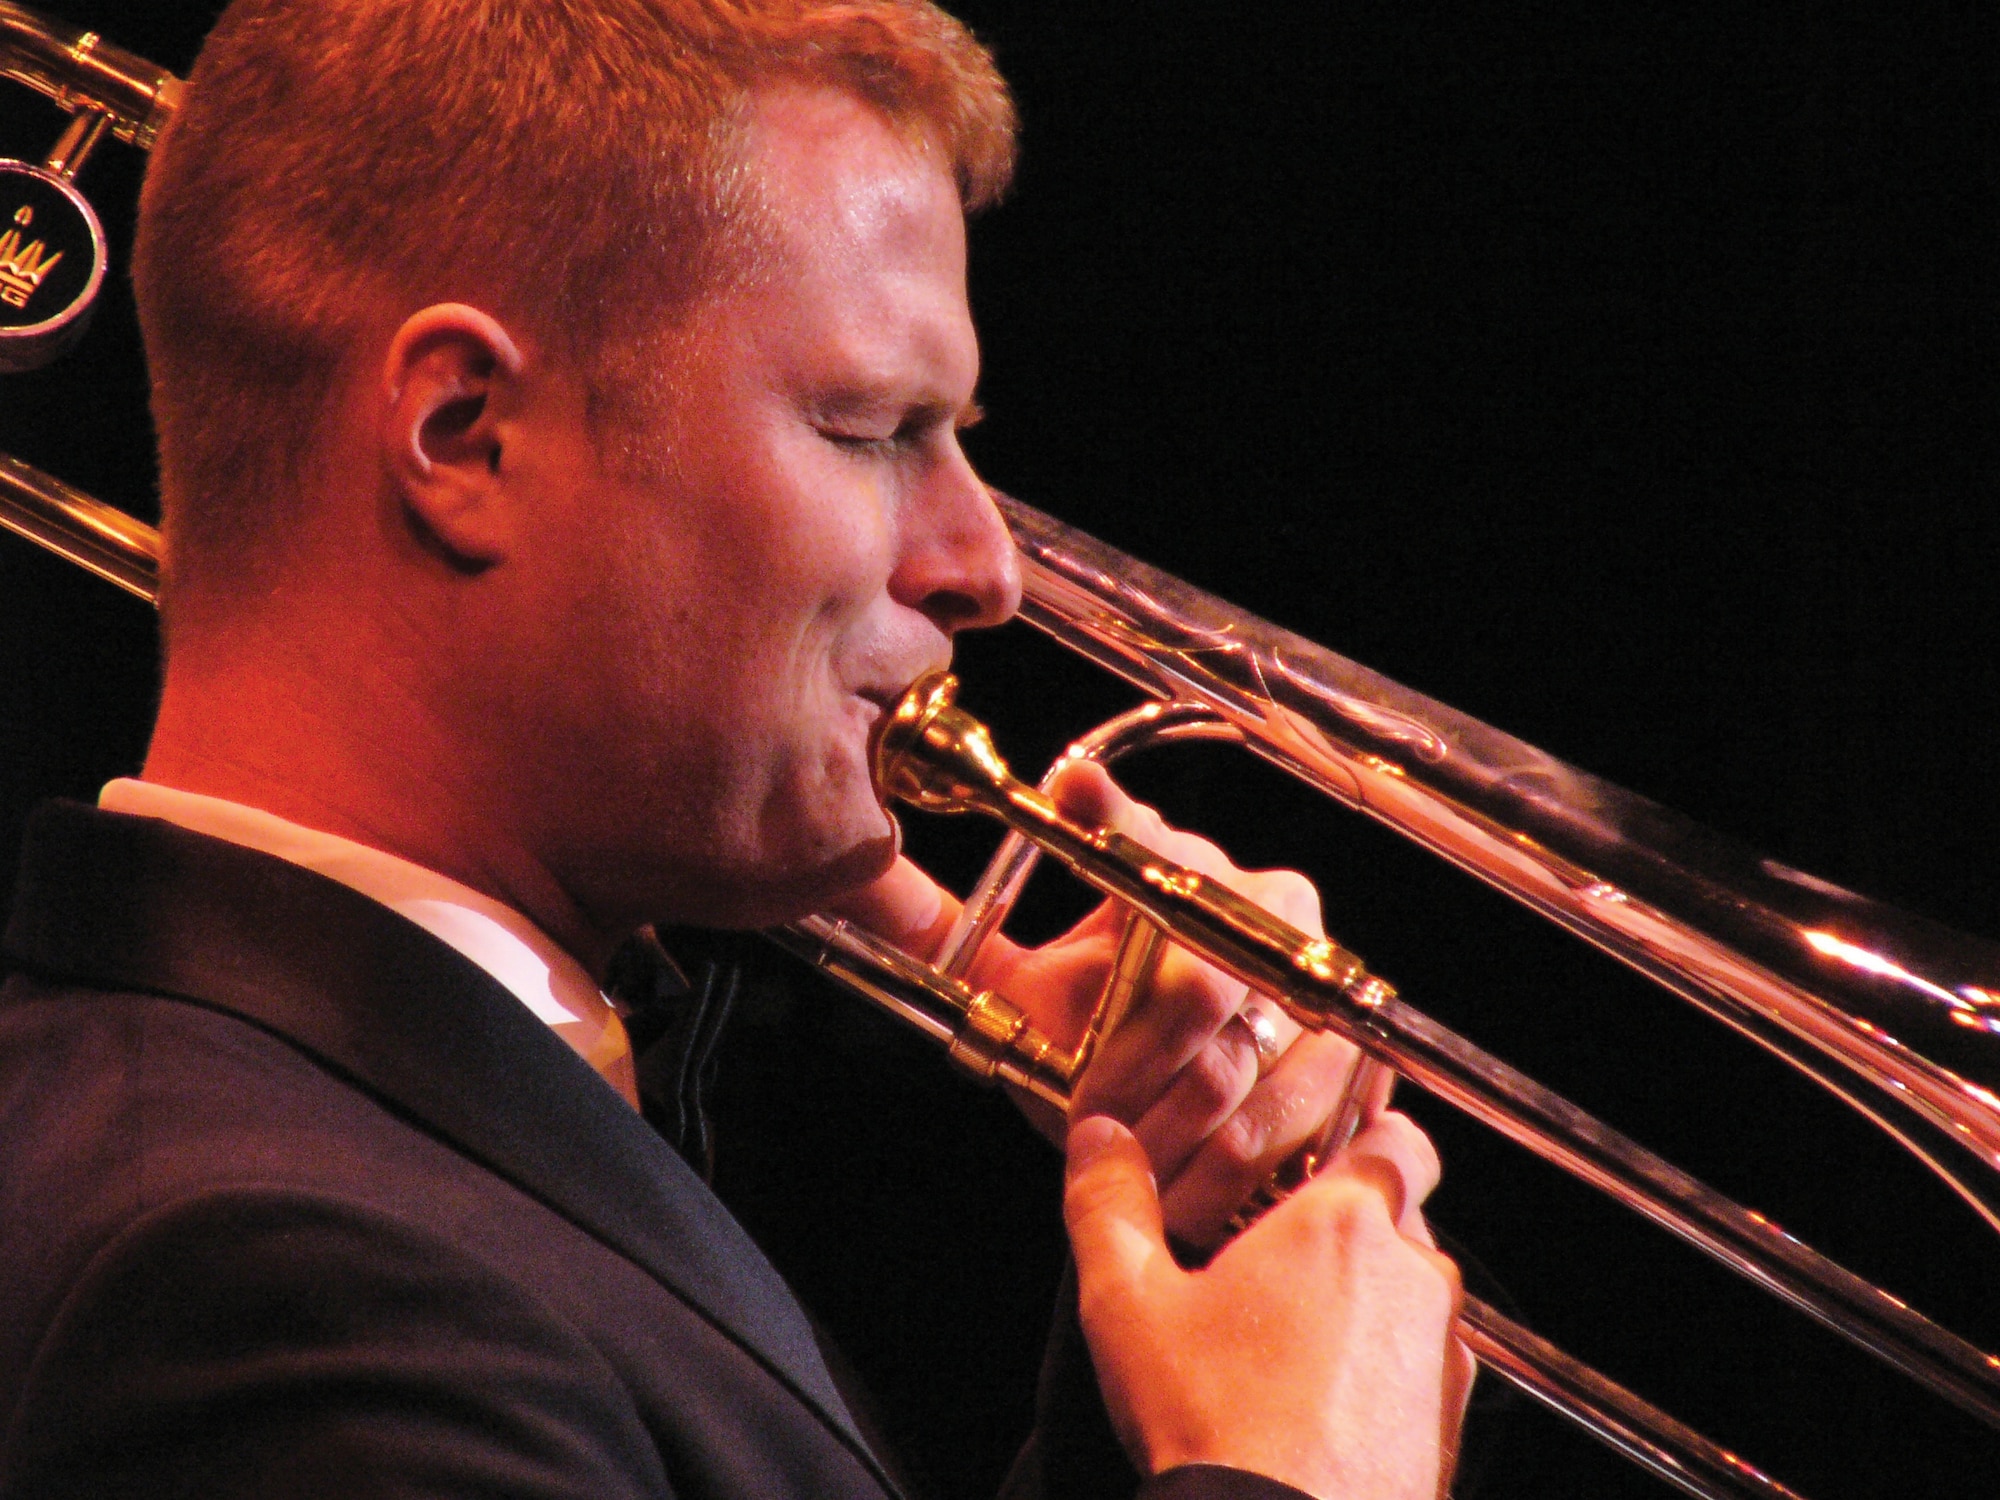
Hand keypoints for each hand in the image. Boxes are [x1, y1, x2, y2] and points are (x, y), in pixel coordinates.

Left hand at [834, 758, 1376, 1249]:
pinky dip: (1233, 1176)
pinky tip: (1190, 1194)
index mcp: (1186, 870)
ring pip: (1247, 1073)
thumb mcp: (1021, 993)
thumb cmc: (1098, 1047)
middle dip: (1132, 1072)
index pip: (1153, 851)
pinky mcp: (1360, 1057)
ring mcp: (1325, 981)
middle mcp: (1270, 908)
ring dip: (1176, 1139)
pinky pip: (1299, 1126)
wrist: (1194, 1105)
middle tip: (1092, 1118)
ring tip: (1138, 1168)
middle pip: (1200, 987)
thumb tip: (857, 872)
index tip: (1080, 839)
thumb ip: (948, 933)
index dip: (1119, 846)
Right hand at [1064, 1110, 1472, 1498]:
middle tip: (1267, 1269)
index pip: (1396, 1137)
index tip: (1308, 1171)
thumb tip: (1098, 1137)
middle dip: (1344, 1232)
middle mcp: (1413, 1275)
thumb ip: (1111, 1203)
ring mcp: (1442, 1351)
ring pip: (1410, 1293)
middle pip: (1398, 1218)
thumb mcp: (1129, 1305)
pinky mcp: (1451, 1419)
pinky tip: (1316, 1407)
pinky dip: (1381, 1372)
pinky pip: (1421, 1365)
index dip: (1360, 1142)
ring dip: (1365, 1302)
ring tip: (1284, 1348)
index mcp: (1342, 1223)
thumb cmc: (1216, 1425)